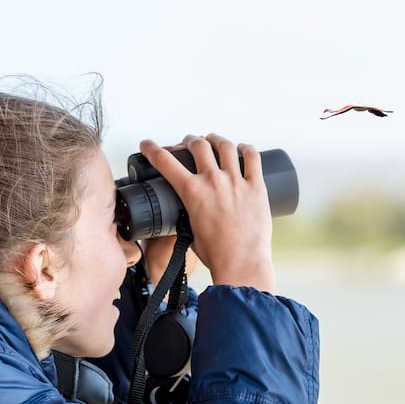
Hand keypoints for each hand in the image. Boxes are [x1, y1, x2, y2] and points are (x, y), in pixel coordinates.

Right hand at [138, 134, 275, 292]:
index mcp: (192, 192)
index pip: (165, 161)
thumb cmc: (217, 253)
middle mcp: (213, 181)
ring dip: (216, 140)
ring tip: (214, 140)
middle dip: (190, 141)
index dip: (152, 149)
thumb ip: (187, 214)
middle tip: (190, 143)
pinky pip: (253, 157)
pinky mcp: (256, 187)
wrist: (241, 263)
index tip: (147, 145)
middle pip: (198, 145)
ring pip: (225, 146)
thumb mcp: (190, 230)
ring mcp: (236, 181)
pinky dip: (247, 149)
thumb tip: (187, 209)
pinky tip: (243, 148)